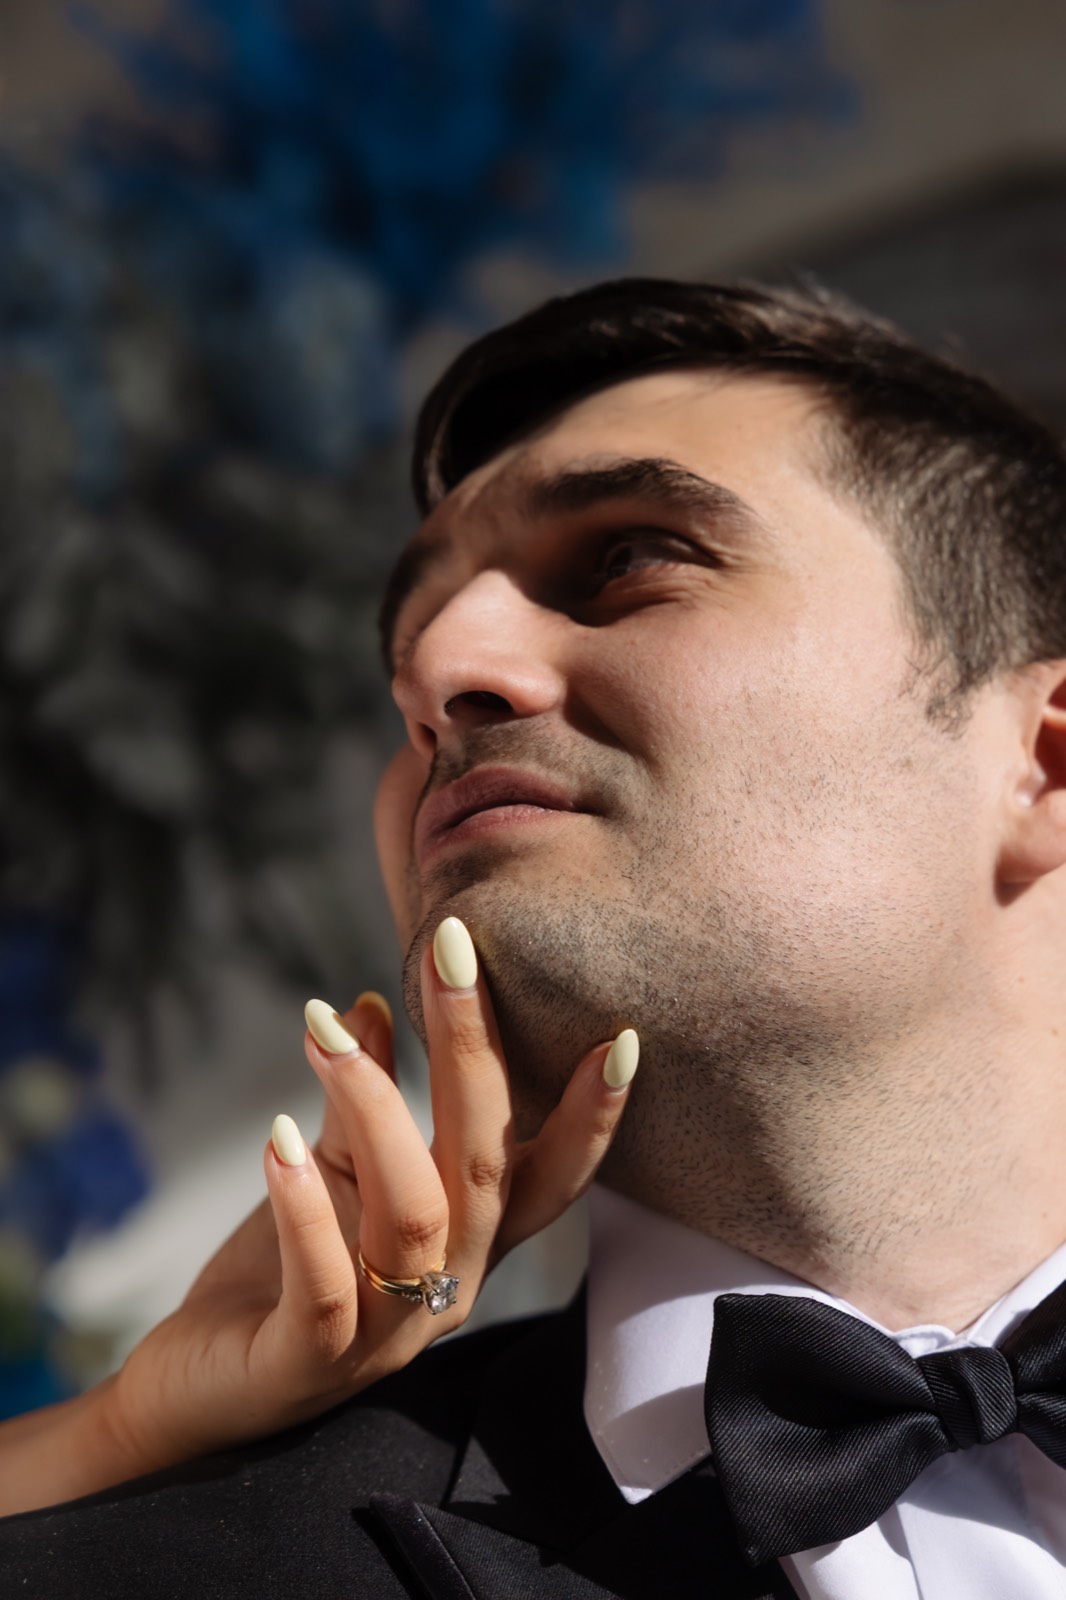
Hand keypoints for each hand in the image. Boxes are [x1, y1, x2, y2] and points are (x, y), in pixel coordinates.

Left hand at [103, 915, 637, 1479]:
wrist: (203, 1389)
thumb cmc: (283, 1274)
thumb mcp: (333, 1171)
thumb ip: (362, 1100)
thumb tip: (367, 1004)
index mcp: (469, 1238)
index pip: (551, 1175)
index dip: (592, 1117)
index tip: (620, 1037)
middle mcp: (449, 1285)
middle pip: (484, 1165)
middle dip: (475, 1053)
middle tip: (449, 953)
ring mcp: (386, 1333)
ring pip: (414, 1216)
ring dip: (376, 1109)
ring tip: (327, 1033)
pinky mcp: (312, 1365)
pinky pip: (325, 1286)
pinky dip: (303, 1207)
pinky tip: (276, 1136)